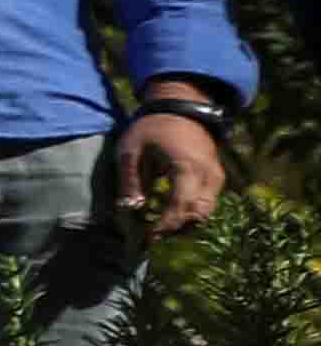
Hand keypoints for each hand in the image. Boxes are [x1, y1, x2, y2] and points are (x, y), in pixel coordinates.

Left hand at [126, 105, 233, 239]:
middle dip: (176, 228)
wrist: (181, 107)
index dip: (165, 226)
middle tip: (152, 234)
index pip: (181, 208)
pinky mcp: (216, 177)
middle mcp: (208, 175)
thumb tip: (129, 210)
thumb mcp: (131, 150)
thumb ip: (130, 181)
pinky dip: (191, 213)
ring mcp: (216, 176)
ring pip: (206, 212)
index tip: (147, 237)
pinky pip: (207, 203)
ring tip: (159, 225)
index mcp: (187, 168)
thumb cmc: (152, 127)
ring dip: (184, 223)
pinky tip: (169, 212)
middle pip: (198, 215)